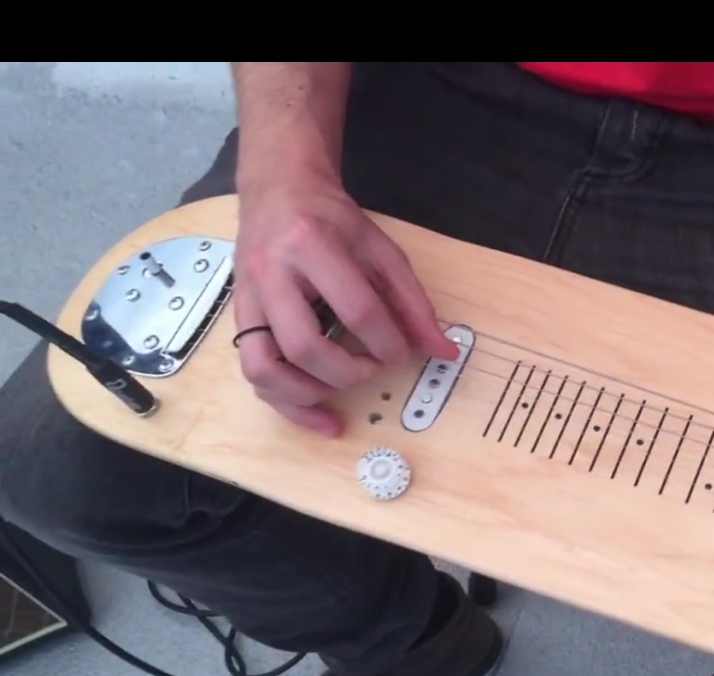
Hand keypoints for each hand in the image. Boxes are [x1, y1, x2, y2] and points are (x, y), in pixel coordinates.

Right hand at [231, 172, 457, 435]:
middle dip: (346, 372)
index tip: (401, 353)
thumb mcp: (380, 249)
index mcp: (311, 245)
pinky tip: (320, 416)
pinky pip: (253, 372)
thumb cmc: (332, 221)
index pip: (355, 309)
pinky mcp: (239, 317)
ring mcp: (248, 298)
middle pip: (304, 346)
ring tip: (340, 394)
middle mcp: (271, 273)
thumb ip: (413, 301)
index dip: (387, 342)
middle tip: (371, 369)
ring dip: (308, 395)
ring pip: (265, 367)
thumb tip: (443, 351)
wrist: (278, 191)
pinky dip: (286, 402)